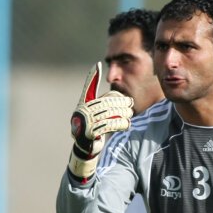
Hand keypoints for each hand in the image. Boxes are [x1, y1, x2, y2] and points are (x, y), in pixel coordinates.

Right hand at [67, 61, 133, 181]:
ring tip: (130, 114)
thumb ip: (93, 87)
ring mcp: (85, 122)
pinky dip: (120, 124)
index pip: (93, 90)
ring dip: (123, 114)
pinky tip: (127, 124)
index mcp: (83, 104)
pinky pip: (109, 126)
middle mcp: (82, 112)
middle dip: (120, 103)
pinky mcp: (91, 133)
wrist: (85, 147)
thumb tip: (96, 64)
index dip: (100, 83)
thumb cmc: (91, 123)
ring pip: (109, 114)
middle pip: (106, 103)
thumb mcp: (92, 106)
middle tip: (130, 103)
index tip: (102, 69)